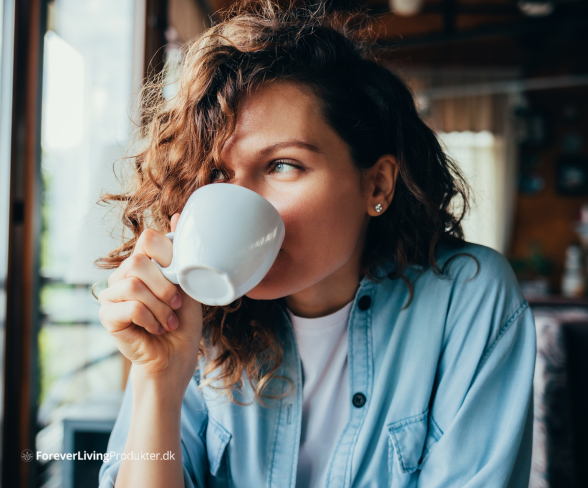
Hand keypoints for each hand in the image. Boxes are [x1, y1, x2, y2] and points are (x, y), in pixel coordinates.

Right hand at [98, 214, 202, 391]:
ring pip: (134, 284)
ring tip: (169, 321)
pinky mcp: (107, 315)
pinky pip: (129, 306)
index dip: (168, 255)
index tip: (180, 278)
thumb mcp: (188, 283)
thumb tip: (178, 215)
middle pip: (139, 261)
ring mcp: (111, 294)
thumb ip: (181, 254)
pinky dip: (150, 319)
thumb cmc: (183, 321)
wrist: (176, 356)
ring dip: (160, 307)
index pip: (148, 239)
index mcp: (143, 263)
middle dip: (165, 286)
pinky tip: (157, 329)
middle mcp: (123, 274)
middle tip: (177, 306)